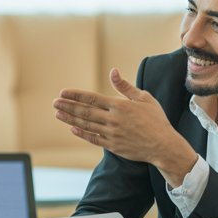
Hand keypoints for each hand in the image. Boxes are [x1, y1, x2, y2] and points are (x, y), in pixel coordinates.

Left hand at [53, 69, 196, 184]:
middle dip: (68, 106)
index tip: (63, 92)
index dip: (75, 95)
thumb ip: (125, 86)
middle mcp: (113, 120)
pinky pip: (93, 139)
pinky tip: (72, 128)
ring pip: (86, 125)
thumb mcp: (144, 98)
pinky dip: (82, 133)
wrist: (163, 145)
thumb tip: (112, 71)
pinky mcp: (113, 146)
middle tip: (55, 102)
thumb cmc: (156, 120)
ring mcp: (111, 134)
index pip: (92, 98)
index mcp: (119, 106)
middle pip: (84, 112)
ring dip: (70, 119)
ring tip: (58, 113)